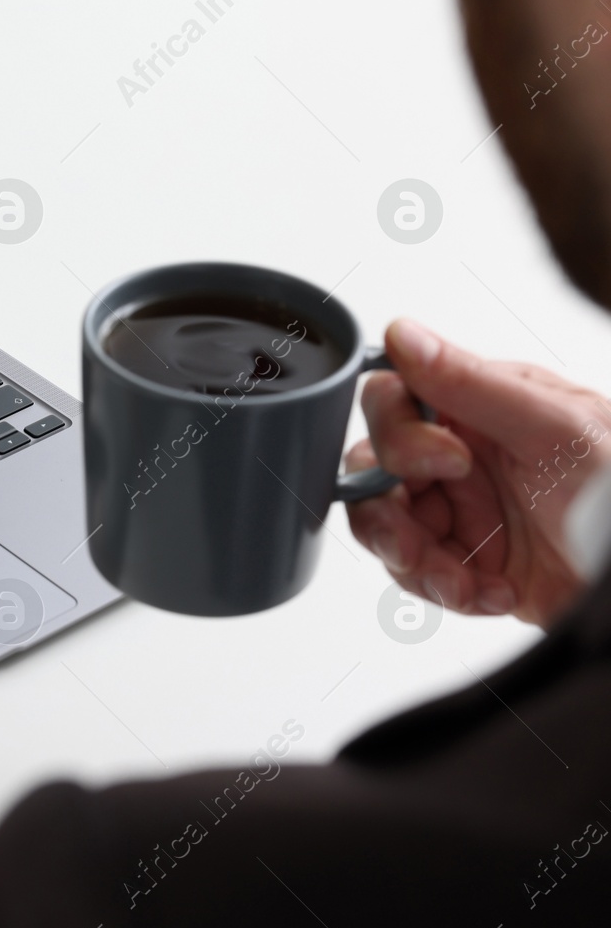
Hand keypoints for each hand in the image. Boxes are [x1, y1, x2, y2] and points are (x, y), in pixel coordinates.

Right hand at [345, 319, 609, 625]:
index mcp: (479, 408)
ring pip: (383, 526)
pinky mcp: (466, 562)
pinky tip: (496, 594)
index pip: (391, 402)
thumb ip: (470, 382)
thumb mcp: (555, 428)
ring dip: (412, 561)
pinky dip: (445, 591)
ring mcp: (460, 510)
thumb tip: (401, 333)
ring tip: (458, 582)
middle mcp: (460, 455)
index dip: (399, 436)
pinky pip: (416, 576)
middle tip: (420, 542)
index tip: (447, 464)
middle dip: (386, 514)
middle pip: (371, 471)